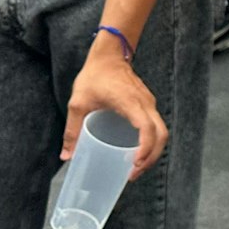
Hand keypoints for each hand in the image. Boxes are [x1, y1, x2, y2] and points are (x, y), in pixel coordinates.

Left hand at [63, 42, 168, 177]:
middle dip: (151, 158)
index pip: (148, 129)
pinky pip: (157, 125)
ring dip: (153, 151)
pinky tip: (136, 151)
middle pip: (161, 135)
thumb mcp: (78, 103)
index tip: (134, 164)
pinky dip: (152, 141)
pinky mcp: (148, 103)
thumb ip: (72, 130)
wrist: (109, 54)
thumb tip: (66, 156)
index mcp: (130, 103)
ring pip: (162, 131)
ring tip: (135, 167)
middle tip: (133, 173)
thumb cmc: (94, 76)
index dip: (145, 150)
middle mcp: (145, 103)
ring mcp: (149, 103)